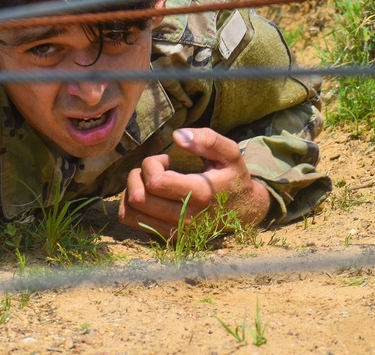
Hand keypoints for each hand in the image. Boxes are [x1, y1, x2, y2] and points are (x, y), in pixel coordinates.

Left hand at [118, 128, 271, 238]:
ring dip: (132, 189)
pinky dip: (130, 205)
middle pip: (139, 198)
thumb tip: (177, 136)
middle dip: (138, 175)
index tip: (166, 159)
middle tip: (155, 169)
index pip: (155, 182)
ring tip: (149, 181)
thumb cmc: (232, 177)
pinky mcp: (168, 237)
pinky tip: (146, 194)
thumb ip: (207, 140)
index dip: (151, 164)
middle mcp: (185, 218)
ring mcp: (175, 231)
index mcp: (199, 194)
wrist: (245, 211)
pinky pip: (132, 222)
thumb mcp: (229, 153)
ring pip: (131, 211)